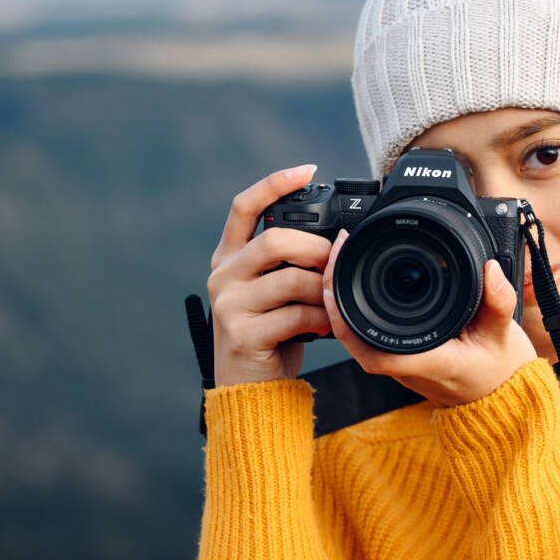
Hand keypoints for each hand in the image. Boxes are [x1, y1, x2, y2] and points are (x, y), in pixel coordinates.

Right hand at [206, 163, 335, 387]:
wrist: (252, 389)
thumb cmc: (270, 335)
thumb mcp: (274, 292)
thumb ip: (289, 263)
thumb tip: (336, 240)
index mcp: (229, 258)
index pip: (243, 206)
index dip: (274, 183)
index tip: (306, 170)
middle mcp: (223, 276)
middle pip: (274, 241)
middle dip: (315, 249)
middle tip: (334, 263)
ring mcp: (229, 305)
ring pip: (290, 279)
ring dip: (322, 290)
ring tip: (332, 302)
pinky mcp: (243, 334)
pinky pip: (294, 315)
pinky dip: (319, 319)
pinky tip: (325, 326)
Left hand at [319, 228, 540, 408]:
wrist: (502, 396)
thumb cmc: (500, 371)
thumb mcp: (504, 334)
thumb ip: (498, 301)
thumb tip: (490, 268)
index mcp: (429, 363)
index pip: (374, 353)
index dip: (346, 320)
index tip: (336, 283)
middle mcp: (407, 368)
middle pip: (354, 338)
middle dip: (336, 296)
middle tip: (337, 252)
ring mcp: (401, 365)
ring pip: (357, 336)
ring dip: (343, 301)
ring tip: (341, 259)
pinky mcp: (401, 357)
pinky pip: (368, 335)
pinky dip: (355, 308)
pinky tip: (354, 283)